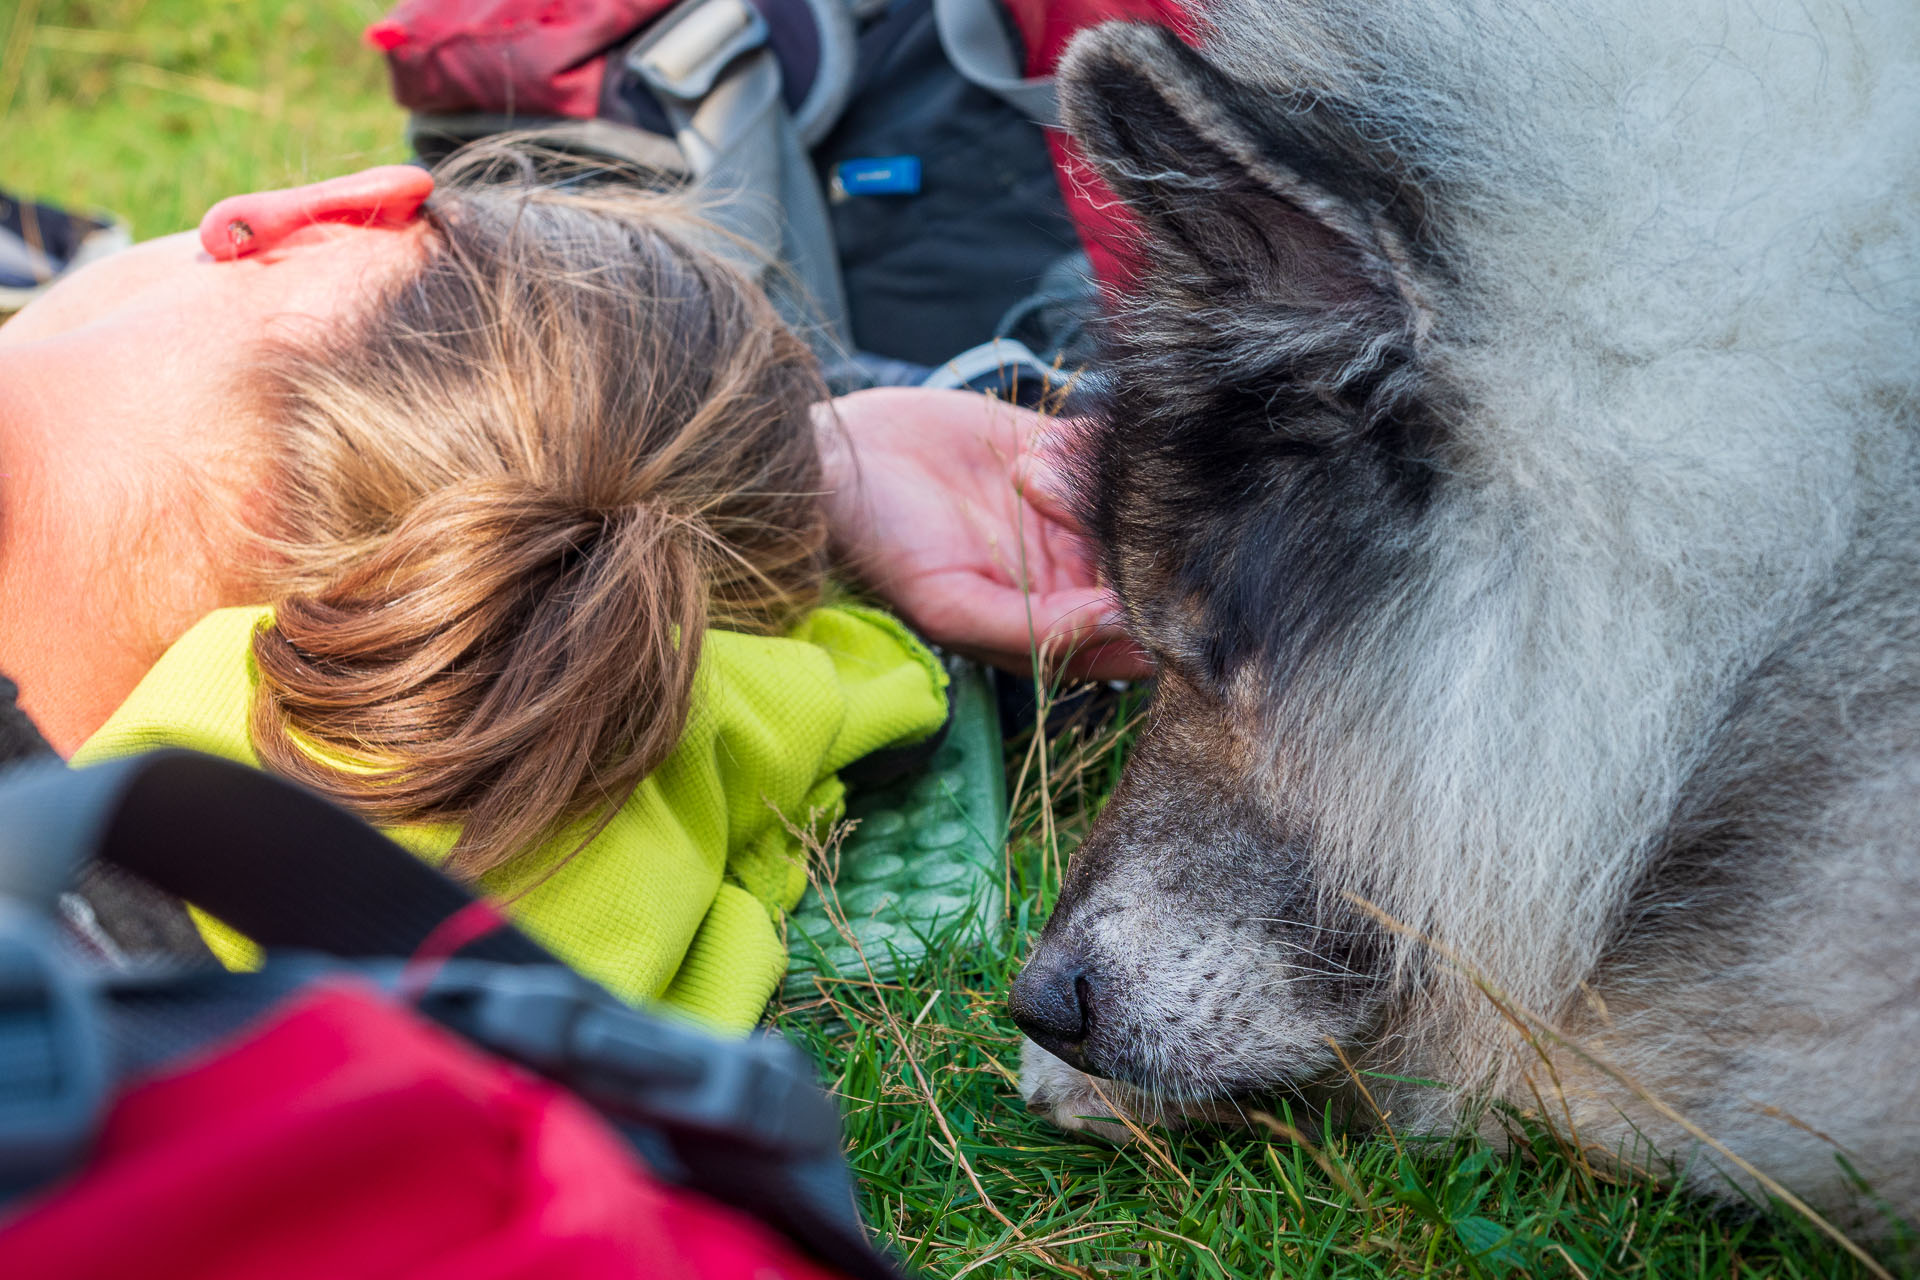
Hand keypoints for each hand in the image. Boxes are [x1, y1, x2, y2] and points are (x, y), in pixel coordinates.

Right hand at [816, 387, 1152, 682]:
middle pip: (1147, 565)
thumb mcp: (951, 608)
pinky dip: (1082, 450)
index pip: (1135, 636)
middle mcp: (1070, 574)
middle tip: (1057, 516)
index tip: (1123, 586)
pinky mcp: (1060, 452)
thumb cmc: (881, 549)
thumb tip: (1117, 624)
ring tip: (1020, 480)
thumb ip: (1038, 629)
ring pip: (1132, 504)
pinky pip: (1105, 450)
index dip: (1148, 615)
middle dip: (1121, 542)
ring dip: (1084, 491)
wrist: (837, 459)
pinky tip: (1027, 457)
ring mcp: (1068, 513)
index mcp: (1051, 627)